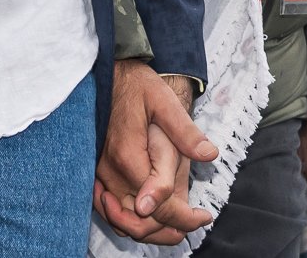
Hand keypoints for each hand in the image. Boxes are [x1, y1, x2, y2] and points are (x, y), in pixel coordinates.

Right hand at [94, 59, 217, 242]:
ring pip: (121, 220)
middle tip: (193, 223)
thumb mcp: (166, 103)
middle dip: (167, 230)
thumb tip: (209, 155)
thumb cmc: (140, 88)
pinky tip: (148, 214)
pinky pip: (108, 208)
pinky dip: (127, 219)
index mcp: (128, 156)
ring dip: (148, 229)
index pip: (157, 206)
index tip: (205, 216)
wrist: (112, 75)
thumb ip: (185, 133)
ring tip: (176, 226)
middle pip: (138, 221)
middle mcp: (110, 170)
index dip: (184, 219)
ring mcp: (100, 173)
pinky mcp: (97, 172)